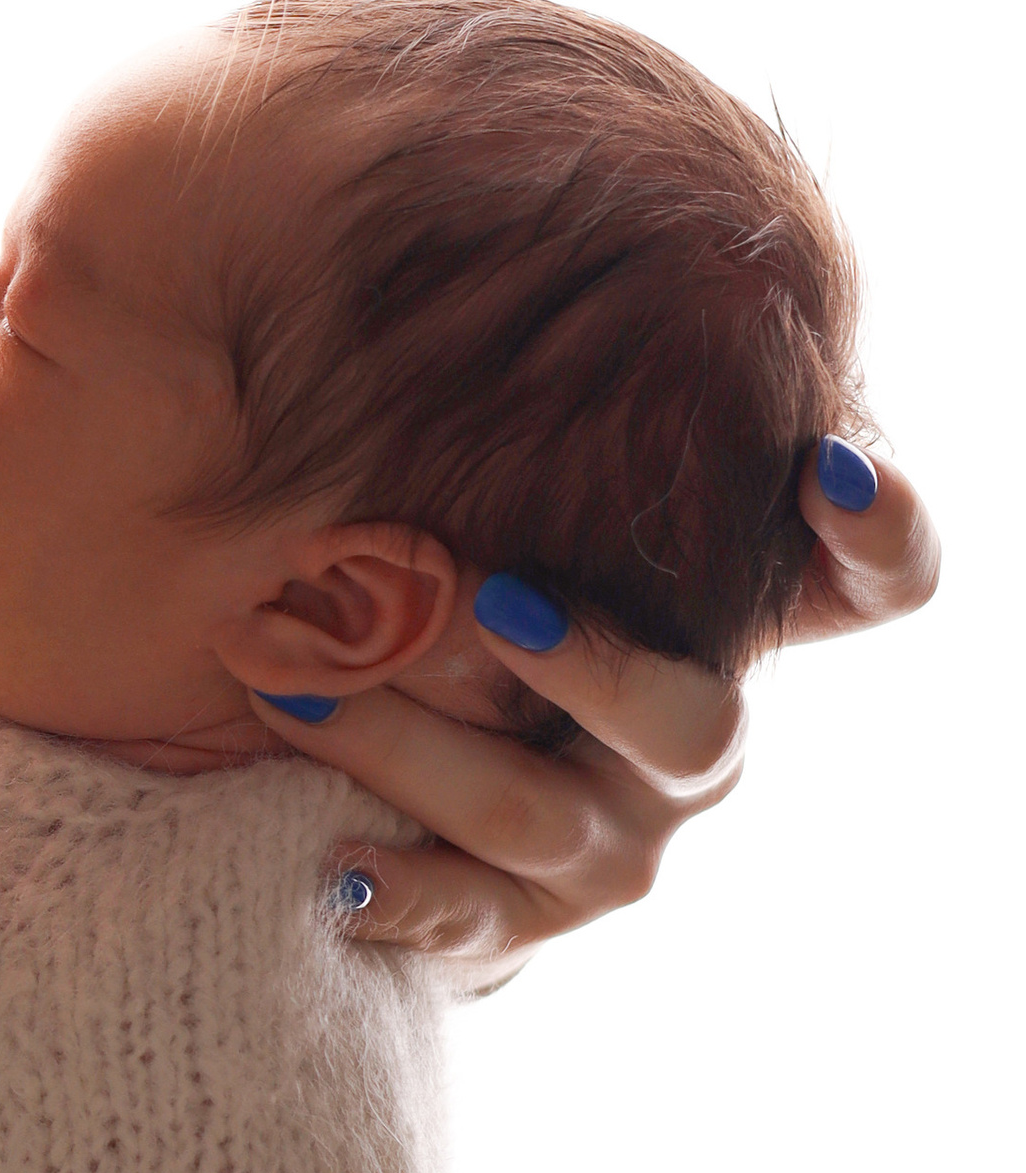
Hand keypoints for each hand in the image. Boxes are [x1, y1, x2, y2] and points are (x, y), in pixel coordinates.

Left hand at [247, 443, 937, 963]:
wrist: (410, 784)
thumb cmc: (481, 592)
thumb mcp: (532, 503)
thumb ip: (562, 428)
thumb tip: (504, 253)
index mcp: (734, 628)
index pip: (877, 579)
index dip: (876, 528)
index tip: (821, 465)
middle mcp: (699, 745)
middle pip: (690, 721)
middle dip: (586, 664)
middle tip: (484, 598)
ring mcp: (619, 843)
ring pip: (525, 806)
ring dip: (402, 742)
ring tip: (295, 684)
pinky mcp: (526, 919)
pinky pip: (466, 916)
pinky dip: (395, 885)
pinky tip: (333, 857)